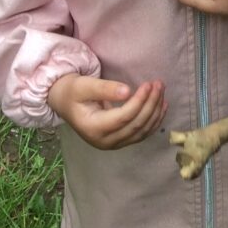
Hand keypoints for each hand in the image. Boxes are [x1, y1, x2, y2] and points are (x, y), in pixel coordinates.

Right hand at [47, 74, 166, 149]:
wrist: (65, 102)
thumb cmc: (73, 92)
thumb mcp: (84, 86)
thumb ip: (104, 89)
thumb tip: (127, 91)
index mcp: (93, 128)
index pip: (124, 117)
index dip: (139, 101)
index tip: (149, 84)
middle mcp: (104, 141)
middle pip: (135, 125)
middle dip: (151, 104)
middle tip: (159, 84)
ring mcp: (113, 144)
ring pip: (141, 131)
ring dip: (155, 111)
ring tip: (162, 91)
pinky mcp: (120, 141)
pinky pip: (141, 134)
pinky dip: (154, 121)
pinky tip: (162, 106)